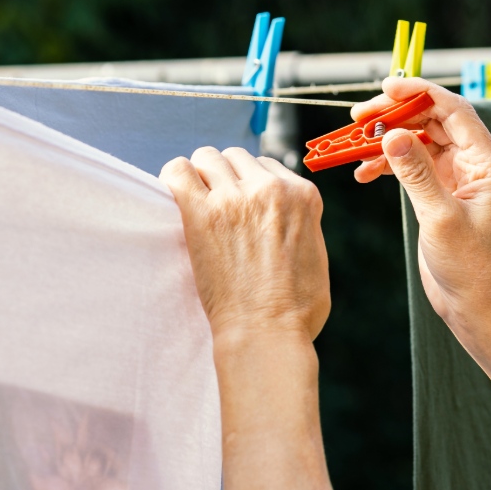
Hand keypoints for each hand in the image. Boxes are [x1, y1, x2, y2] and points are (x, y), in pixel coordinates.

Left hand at [159, 147, 329, 343]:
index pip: (267, 166)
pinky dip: (174, 178)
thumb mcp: (316, 255)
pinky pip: (178, 171)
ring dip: (201, 176)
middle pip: (236, 157)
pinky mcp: (201, 213)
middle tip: (217, 206)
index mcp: (302, 195)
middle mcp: (269, 188)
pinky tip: (176, 196)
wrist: (266, 332)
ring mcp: (234, 198)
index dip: (251, 185)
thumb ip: (302, 225)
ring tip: (197, 203)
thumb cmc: (294, 310)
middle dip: (226, 176)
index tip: (242, 207)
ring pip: (207, 157)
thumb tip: (287, 217)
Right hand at [351, 77, 490, 329]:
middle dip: (395, 116)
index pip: (454, 111)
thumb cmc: (469, 268)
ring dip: (387, 140)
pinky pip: (413, 163)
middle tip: (358, 117)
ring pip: (420, 140)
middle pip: (434, 121)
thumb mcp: (440, 218)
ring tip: (355, 145)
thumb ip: (416, 173)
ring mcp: (461, 176)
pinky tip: (364, 172)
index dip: (419, 93)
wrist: (475, 305)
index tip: (384, 87)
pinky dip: (388, 163)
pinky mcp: (444, 190)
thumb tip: (391, 135)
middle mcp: (479, 164)